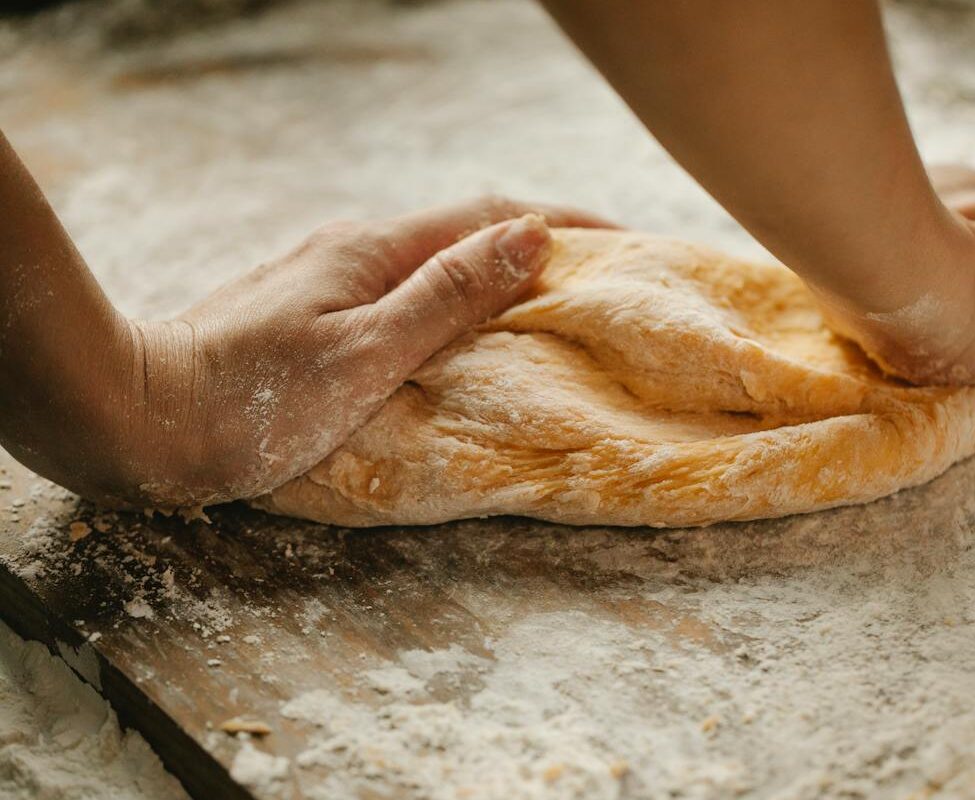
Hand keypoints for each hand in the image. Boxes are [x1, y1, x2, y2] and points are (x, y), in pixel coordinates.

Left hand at [121, 197, 610, 506]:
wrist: (132, 416)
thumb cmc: (248, 400)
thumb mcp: (364, 355)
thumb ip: (447, 296)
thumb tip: (530, 236)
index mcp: (375, 251)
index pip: (492, 217)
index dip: (567, 224)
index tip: (632, 241)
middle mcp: (356, 251)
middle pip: (469, 234)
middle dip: (543, 247)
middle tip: (608, 279)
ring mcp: (331, 280)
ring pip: (438, 265)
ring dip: (501, 277)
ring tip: (556, 311)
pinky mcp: (313, 313)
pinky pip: (407, 296)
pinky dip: (458, 306)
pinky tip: (470, 339)